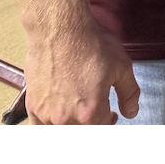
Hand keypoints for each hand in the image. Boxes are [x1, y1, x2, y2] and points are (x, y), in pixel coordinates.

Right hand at [23, 22, 139, 124]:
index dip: (109, 122)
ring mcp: (46, 114)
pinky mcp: (32, 106)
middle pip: (81, 132)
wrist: (60, 30)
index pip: (102, 129)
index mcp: (90, 112)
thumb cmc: (90, 45)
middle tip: (97, 110)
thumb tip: (131, 113)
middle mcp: (66, 119)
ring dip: (71, 124)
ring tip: (78, 108)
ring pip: (61, 131)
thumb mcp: (121, 67)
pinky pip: (39, 128)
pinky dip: (49, 125)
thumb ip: (129, 93)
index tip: (110, 115)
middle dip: (92, 124)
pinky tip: (58, 113)